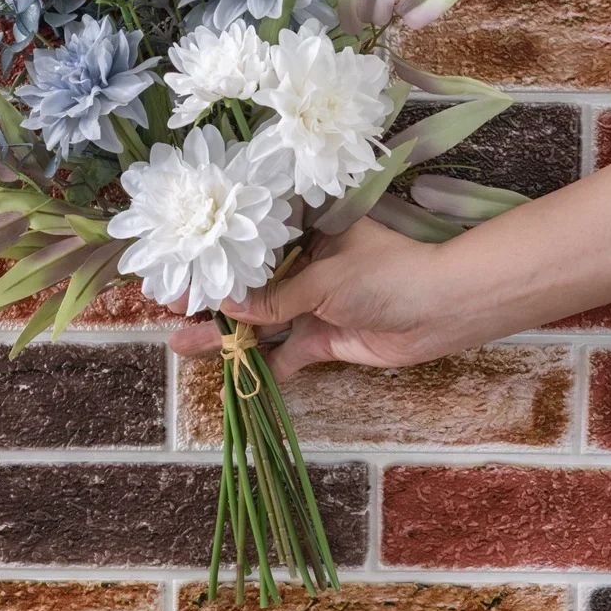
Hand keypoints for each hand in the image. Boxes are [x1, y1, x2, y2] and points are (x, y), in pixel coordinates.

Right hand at [169, 216, 464, 381]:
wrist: (441, 312)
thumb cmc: (387, 274)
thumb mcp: (324, 280)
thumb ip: (275, 297)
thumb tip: (227, 308)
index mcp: (304, 234)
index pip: (249, 243)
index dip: (214, 256)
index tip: (178, 267)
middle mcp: (303, 266)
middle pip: (248, 284)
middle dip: (211, 298)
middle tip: (169, 309)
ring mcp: (311, 303)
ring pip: (259, 320)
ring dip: (225, 334)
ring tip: (182, 344)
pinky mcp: (322, 337)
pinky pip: (285, 353)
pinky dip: (261, 365)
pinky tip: (230, 377)